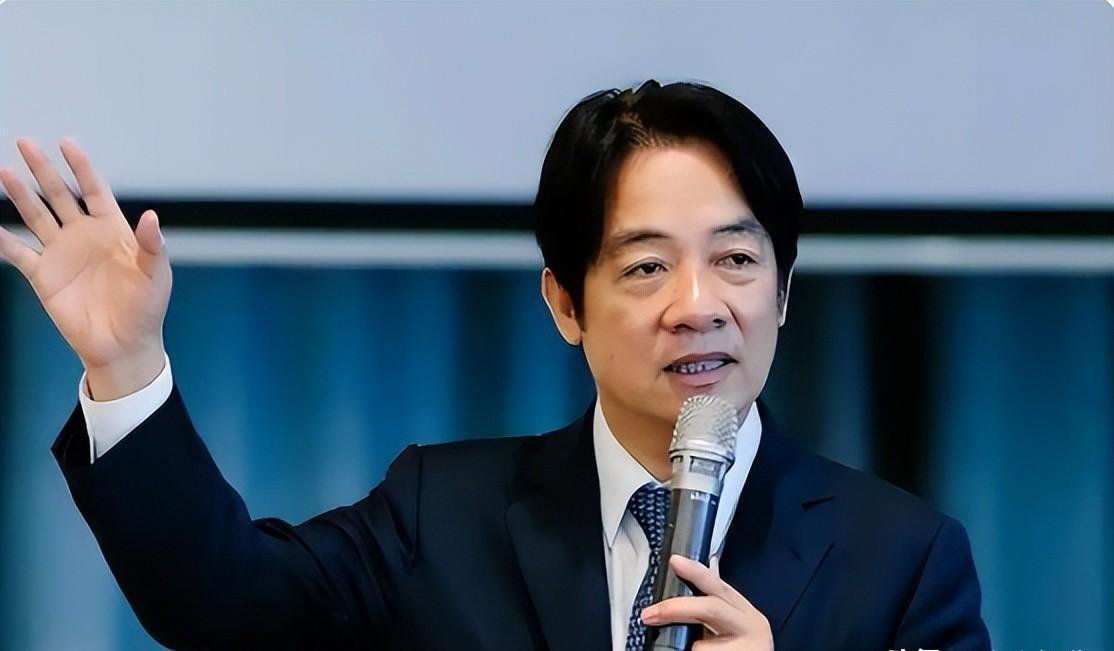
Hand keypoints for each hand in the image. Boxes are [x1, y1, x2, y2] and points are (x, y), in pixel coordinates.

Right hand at [0, 138, 170, 398]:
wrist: (124, 344)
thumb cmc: (145, 308)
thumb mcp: (156, 274)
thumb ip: (153, 245)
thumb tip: (152, 216)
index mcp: (113, 230)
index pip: (94, 190)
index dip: (81, 167)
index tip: (67, 143)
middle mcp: (84, 236)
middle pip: (60, 195)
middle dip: (43, 170)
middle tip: (24, 143)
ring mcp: (61, 254)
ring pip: (36, 216)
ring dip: (20, 195)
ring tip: (4, 172)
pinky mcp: (43, 276)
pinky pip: (18, 253)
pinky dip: (2, 240)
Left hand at [640, 555, 773, 649]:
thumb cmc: (743, 649)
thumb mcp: (733, 622)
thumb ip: (717, 600)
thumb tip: (704, 566)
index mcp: (747, 612)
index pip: (718, 585)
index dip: (696, 571)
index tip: (675, 561)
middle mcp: (753, 626)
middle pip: (710, 608)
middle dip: (676, 608)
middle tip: (649, 614)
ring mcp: (750, 647)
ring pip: (704, 645)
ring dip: (694, 649)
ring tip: (695, 649)